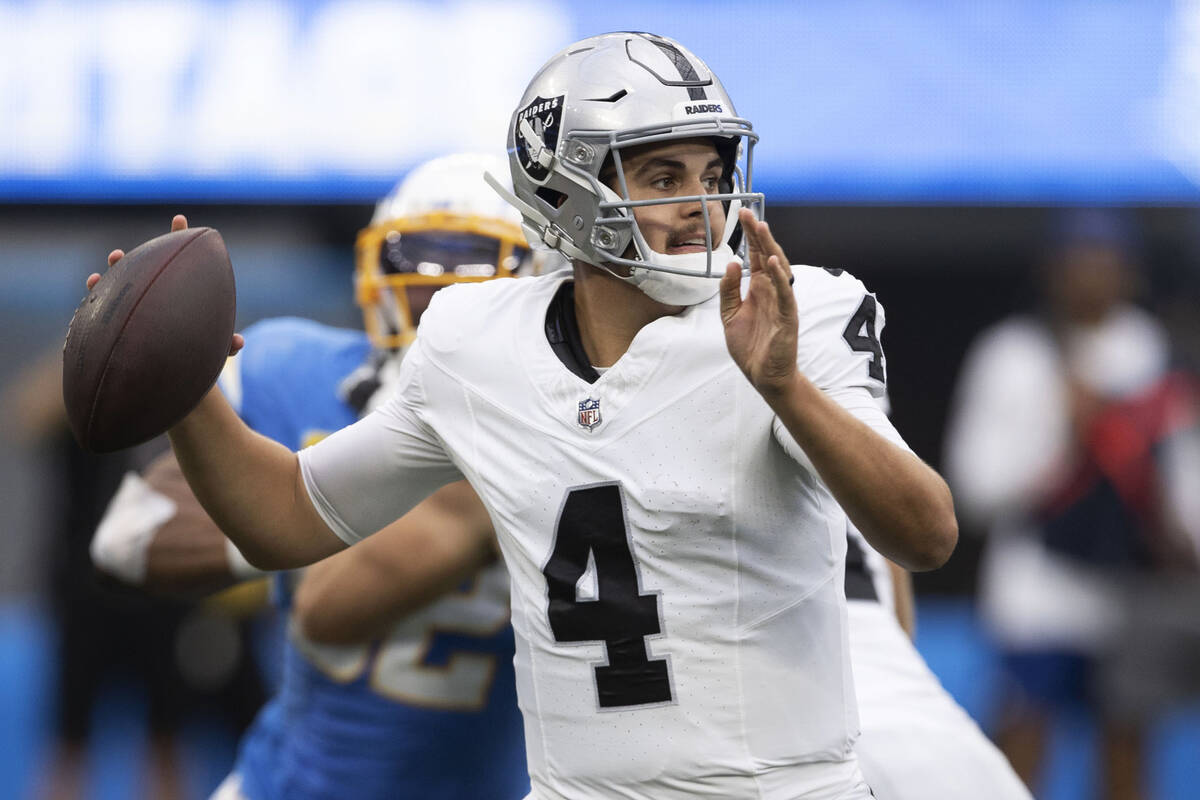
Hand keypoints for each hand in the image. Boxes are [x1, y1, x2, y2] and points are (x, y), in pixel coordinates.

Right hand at [89, 215, 243, 356]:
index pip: (181, 259)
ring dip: (115, 270)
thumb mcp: (211, 348)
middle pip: (147, 268)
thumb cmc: (195, 351)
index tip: (180, 220)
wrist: (174, 372)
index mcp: (181, 291)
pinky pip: (104, 306)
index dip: (180, 237)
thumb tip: (239, 343)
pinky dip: (96, 295)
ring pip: (122, 283)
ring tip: (114, 258)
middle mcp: (157, 293)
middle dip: (138, 256)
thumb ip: (224, 346)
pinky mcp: (120, 319)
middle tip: (123, 250)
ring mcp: (137, 303)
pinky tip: (92, 282)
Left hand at [718, 208, 797, 398]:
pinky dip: (780, 278)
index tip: (743, 214)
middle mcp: (772, 290)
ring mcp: (781, 302)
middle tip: (748, 213)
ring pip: (779, 269)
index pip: (755, 255)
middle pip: (767, 255)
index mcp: (759, 288)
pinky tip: (772, 263)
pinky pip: (785, 294)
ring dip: (770, 248)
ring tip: (761, 229)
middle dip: (758, 234)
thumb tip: (731, 264)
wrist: (762, 375)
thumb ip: (728, 291)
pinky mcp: (787, 317)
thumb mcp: (730, 315)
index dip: (750, 235)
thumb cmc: (750, 346)